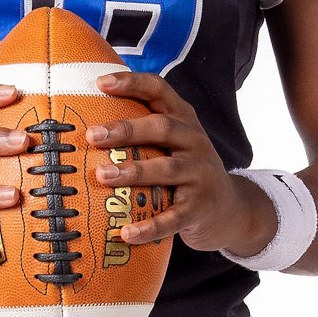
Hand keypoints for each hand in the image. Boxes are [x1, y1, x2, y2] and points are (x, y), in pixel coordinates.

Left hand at [85, 73, 278, 256]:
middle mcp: (196, 143)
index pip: (160, 91)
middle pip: (162, 128)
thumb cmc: (186, 173)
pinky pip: (172, 218)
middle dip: (126, 130)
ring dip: (133, 171)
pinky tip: (126, 233)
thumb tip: (86, 128)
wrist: (231, 210)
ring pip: (167, 169)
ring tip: (102, 175)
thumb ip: (143, 134)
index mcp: (184, 122)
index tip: (101, 83)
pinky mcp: (200, 209)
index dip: (132, 83)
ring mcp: (201, 176)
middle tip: (93, 135)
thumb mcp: (174, 146)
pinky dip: (149, 226)